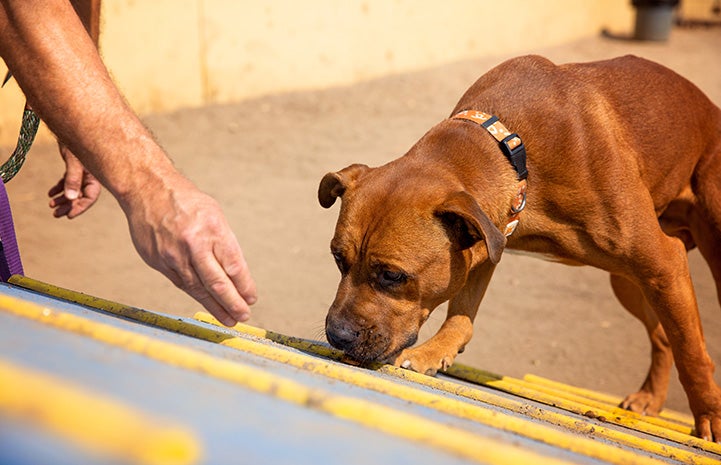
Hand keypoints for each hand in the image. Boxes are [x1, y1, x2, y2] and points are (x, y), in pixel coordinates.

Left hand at [48, 143, 100, 217]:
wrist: (70, 125)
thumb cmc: (75, 142)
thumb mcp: (73, 161)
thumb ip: (72, 179)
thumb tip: (70, 198)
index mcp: (95, 175)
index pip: (90, 197)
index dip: (80, 207)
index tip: (69, 216)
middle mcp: (90, 175)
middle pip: (81, 196)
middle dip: (69, 206)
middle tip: (56, 214)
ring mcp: (82, 171)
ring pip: (73, 190)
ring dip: (63, 199)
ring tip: (51, 206)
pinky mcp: (74, 167)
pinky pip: (68, 182)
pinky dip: (59, 188)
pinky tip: (50, 193)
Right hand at [123, 173, 257, 325]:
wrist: (147, 190)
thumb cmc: (186, 202)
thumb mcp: (215, 215)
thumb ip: (225, 244)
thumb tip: (237, 276)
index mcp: (212, 228)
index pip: (233, 265)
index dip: (244, 286)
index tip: (252, 298)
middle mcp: (193, 243)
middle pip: (216, 282)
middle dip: (232, 303)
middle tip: (243, 316)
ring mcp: (173, 254)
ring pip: (197, 288)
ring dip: (215, 306)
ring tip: (228, 318)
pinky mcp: (157, 261)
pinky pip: (181, 283)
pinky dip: (196, 295)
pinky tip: (206, 303)